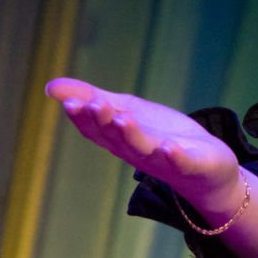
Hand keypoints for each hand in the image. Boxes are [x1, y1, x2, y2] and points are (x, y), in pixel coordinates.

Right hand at [46, 77, 240, 207]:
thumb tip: (49, 87)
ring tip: (123, 119)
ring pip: (144, 149)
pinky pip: (181, 163)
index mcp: (119, 140)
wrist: (207, 170)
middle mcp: (137, 152)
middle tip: (93, 105)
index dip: (83, 117)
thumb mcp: (127, 111)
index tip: (69, 102)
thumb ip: (93, 98)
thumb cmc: (162, 137)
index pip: (96, 129)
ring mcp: (164, 161)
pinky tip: (169, 147)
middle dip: (104, 122)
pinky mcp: (192, 165)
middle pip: (116, 138)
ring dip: (132, 135)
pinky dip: (175, 156)